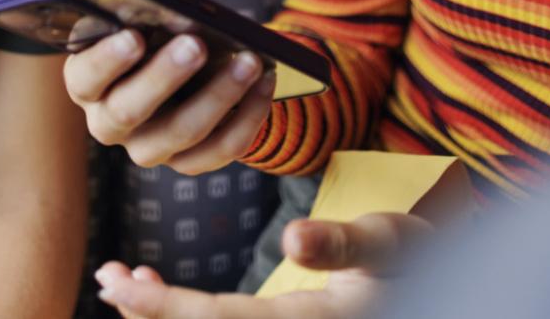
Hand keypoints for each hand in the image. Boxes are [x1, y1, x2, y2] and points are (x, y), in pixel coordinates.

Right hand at [64, 29, 275, 172]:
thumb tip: (179, 16)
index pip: (84, 78)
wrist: (178, 69)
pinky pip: (220, 149)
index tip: (133, 36)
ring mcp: (148, 148)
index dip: (107, 60)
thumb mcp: (141, 21)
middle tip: (196, 44)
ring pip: (182, 132)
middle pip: (130, 109)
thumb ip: (146, 17)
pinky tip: (265, 82)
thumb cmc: (151, 35)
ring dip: (220, 94)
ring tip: (249, 61)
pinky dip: (248, 115)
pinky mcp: (186, 162)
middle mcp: (109, 123)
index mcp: (87, 83)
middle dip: (165, 75)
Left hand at [94, 212, 433, 317]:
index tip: (117, 284)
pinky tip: (159, 294)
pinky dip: (185, 318)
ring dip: (161, 318)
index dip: (166, 308)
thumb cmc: (413, 259)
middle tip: (105, 277)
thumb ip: (346, 243)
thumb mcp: (390, 243)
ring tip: (124, 281)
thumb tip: (297, 239)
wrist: (445, 289)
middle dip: (148, 314)